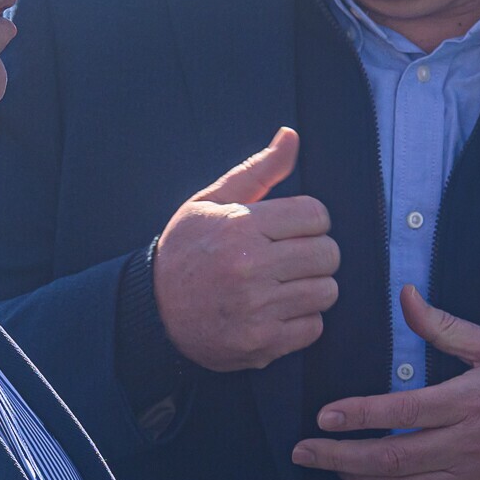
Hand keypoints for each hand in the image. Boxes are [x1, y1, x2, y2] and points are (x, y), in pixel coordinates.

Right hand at [154, 128, 339, 372]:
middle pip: (328, 254)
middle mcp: (250, 269)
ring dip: (311, 287)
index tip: (292, 228)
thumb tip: (291, 135)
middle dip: (315, 252)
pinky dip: (301, 320)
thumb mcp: (212, 202)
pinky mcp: (261, 343)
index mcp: (240, 228)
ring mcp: (257, 310)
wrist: (151, 311)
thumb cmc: (186, 250)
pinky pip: (314, 327)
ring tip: (283, 284)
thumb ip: (257, 171)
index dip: (310, 220)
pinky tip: (276, 311)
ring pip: (327, 291)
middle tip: (291, 257)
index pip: (316, 215)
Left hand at [291, 286, 479, 479]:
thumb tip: (406, 296)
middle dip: (338, 457)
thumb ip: (445, 327)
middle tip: (303, 452)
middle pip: (390, 459)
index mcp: (469, 402)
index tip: (324, 416)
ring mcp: (468, 479)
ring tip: (330, 466)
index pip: (402, 412)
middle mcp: (465, 445)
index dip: (358, 415)